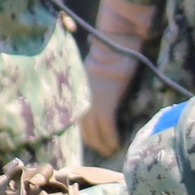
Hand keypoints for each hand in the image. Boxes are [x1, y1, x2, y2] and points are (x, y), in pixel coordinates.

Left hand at [81, 0, 156, 155]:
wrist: (115, 43)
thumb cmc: (109, 53)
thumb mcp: (94, 72)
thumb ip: (92, 87)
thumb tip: (98, 97)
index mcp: (78, 93)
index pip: (77, 119)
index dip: (84, 133)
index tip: (91, 142)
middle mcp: (82, 100)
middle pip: (83, 130)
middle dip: (93, 143)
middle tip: (102, 152)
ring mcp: (93, 103)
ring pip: (94, 133)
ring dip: (102, 145)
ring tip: (110, 152)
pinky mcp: (106, 104)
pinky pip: (107, 129)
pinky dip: (111, 139)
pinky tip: (117, 145)